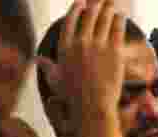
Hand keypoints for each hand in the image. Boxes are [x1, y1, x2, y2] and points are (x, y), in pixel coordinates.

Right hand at [38, 0, 126, 118]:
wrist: (92, 106)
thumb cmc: (72, 96)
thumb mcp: (55, 80)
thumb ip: (47, 66)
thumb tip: (37, 58)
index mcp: (65, 46)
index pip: (70, 21)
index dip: (77, 9)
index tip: (82, 3)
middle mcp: (80, 42)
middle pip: (89, 16)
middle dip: (95, 5)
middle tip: (100, 0)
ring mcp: (98, 46)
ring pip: (104, 20)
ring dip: (108, 8)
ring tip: (111, 3)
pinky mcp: (114, 52)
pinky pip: (117, 30)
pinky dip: (118, 20)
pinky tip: (120, 16)